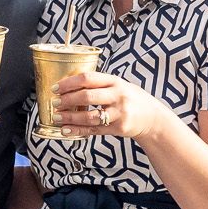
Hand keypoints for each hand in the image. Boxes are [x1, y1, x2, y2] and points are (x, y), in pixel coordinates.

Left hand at [52, 70, 167, 144]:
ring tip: (57, 117)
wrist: (152, 117)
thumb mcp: (119, 86)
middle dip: (67, 100)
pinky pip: (94, 130)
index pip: (88, 78)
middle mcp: (118, 95)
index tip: (55, 88)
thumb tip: (70, 86)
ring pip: (90, 116)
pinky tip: (66, 130)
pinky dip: (78, 130)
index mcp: (115, 81)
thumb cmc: (131, 99)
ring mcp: (119, 113)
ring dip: (70, 118)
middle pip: (87, 96)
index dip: (69, 83)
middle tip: (55, 103)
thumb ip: (100, 85)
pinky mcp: (119, 128)